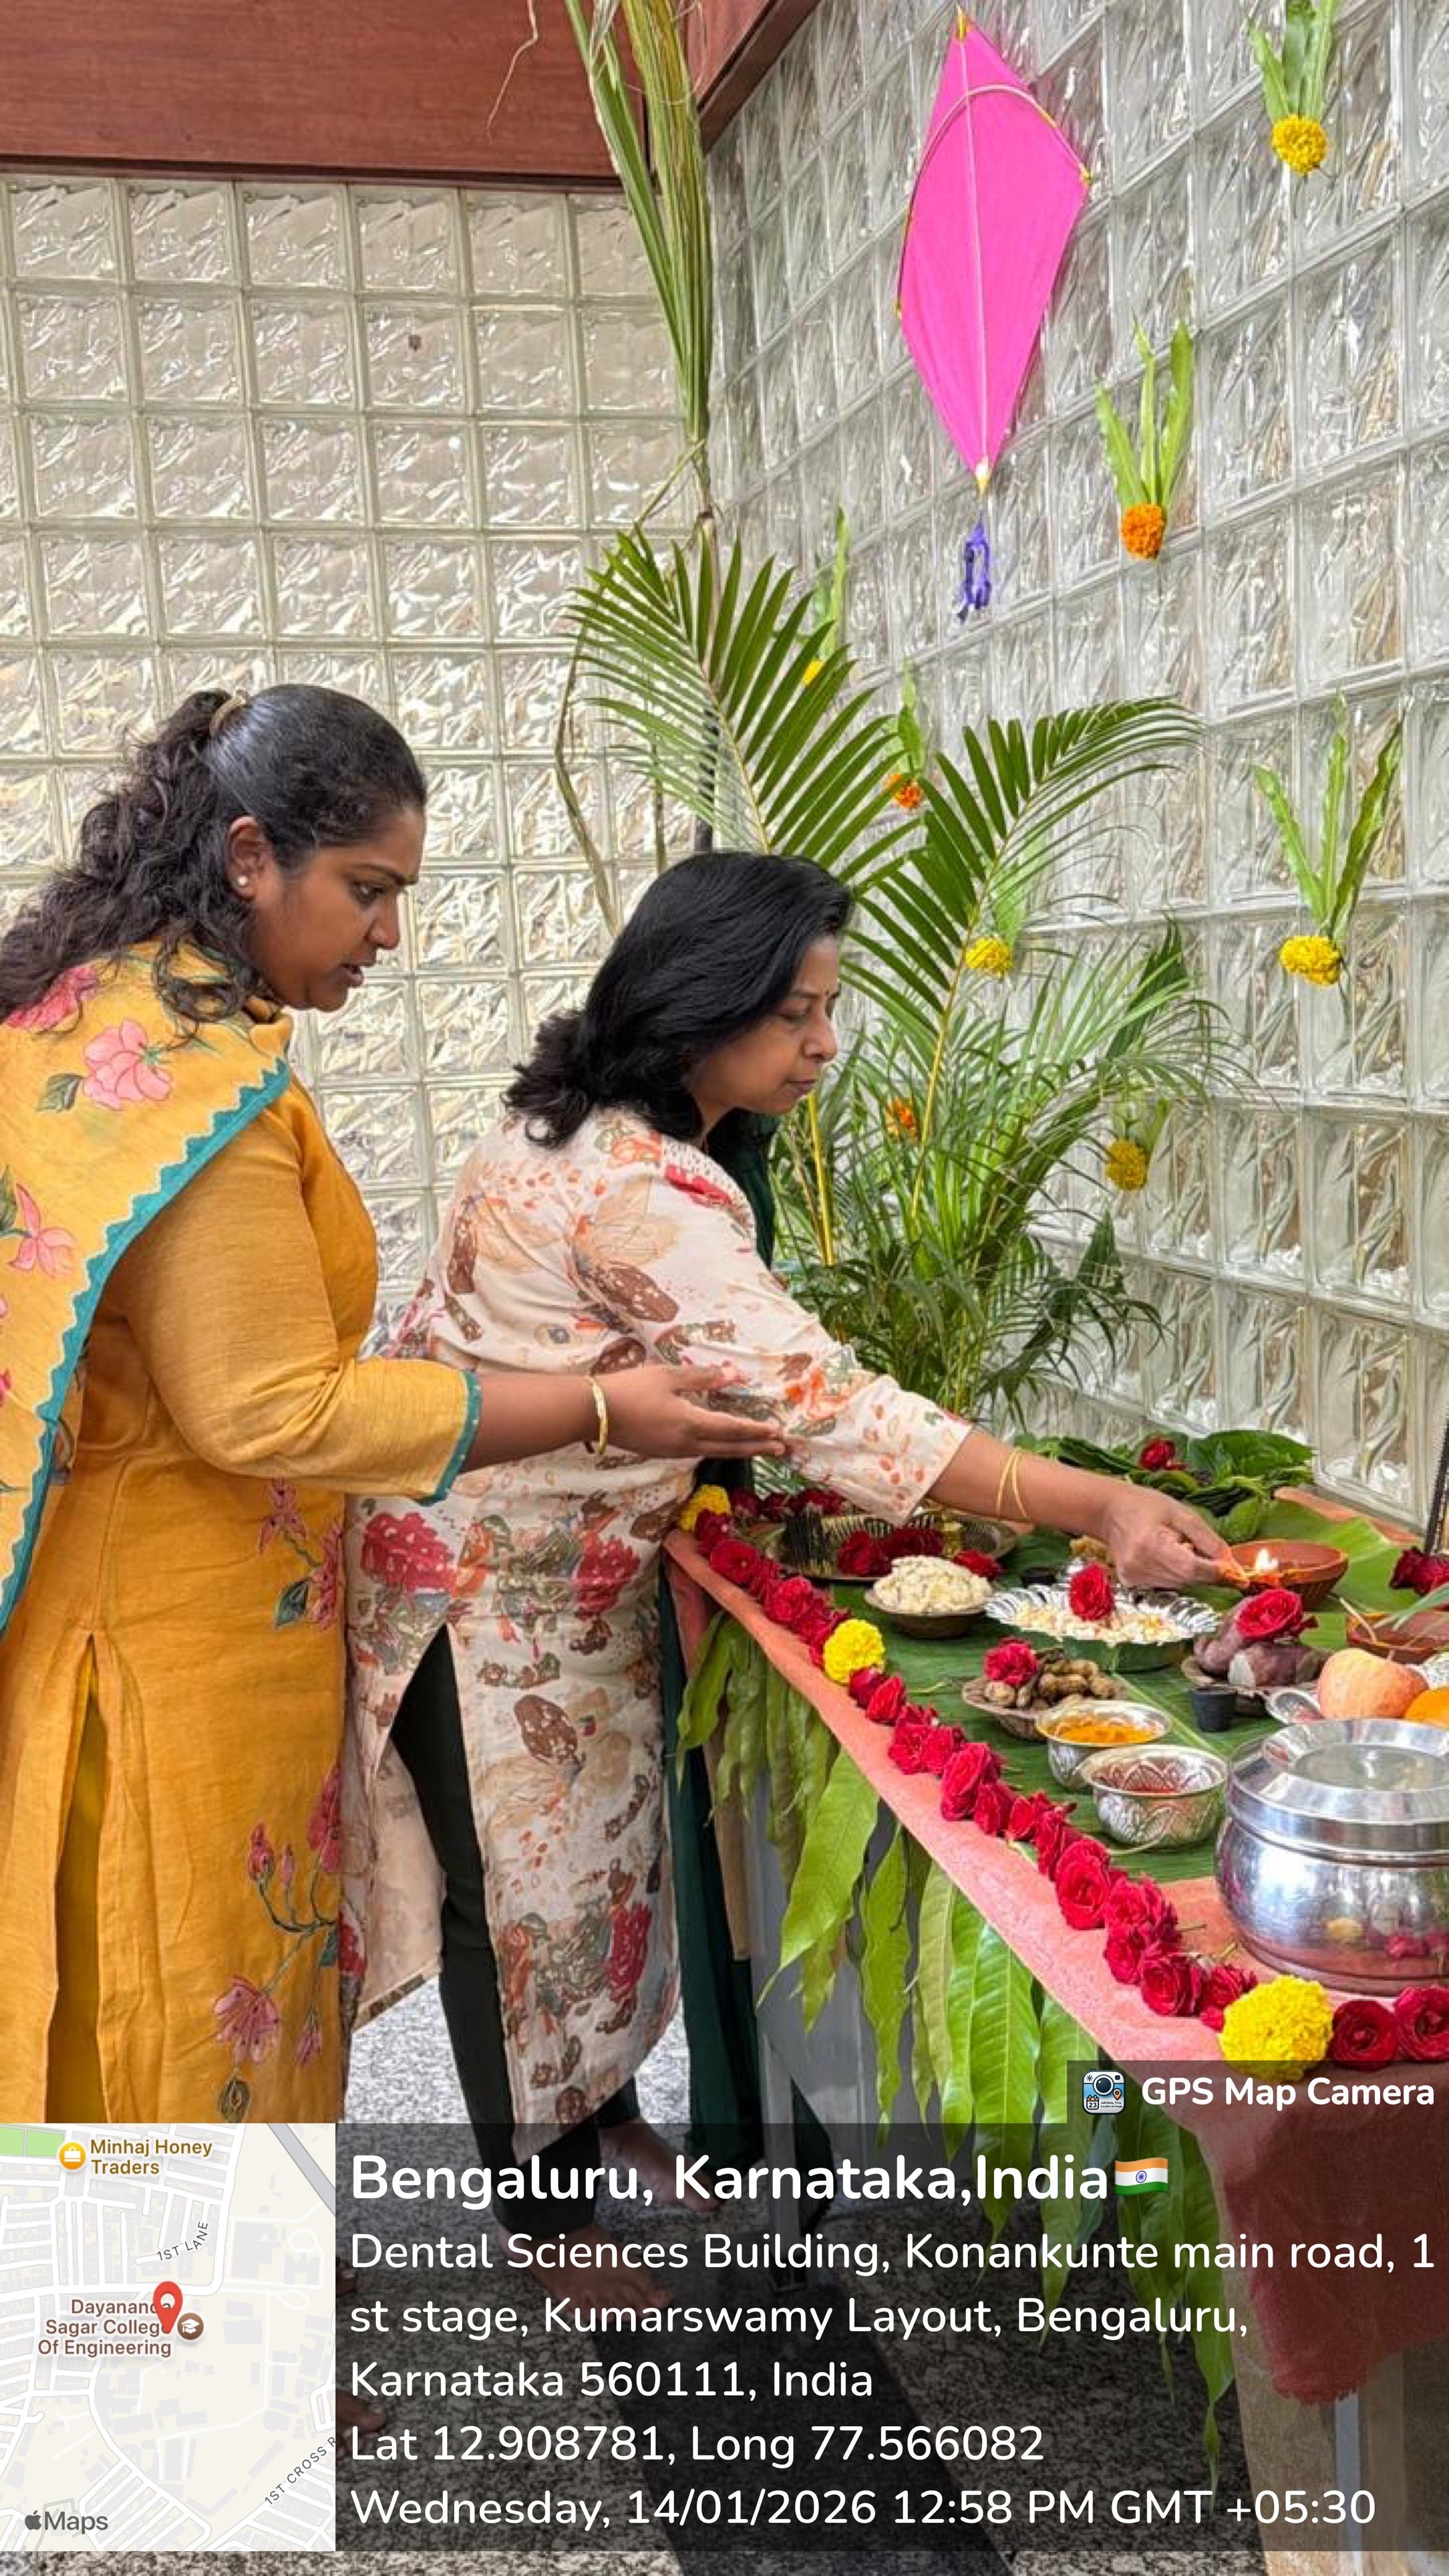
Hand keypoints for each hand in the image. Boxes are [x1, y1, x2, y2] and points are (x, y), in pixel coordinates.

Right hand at [605, 1364, 785, 1460]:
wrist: (593, 1412)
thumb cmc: (629, 1389)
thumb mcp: (667, 1375)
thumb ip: (701, 1378)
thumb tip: (732, 1376)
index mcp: (689, 1423)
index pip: (732, 1429)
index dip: (756, 1430)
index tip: (778, 1432)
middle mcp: (685, 1443)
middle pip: (729, 1447)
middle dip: (757, 1447)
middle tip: (781, 1448)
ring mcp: (673, 1451)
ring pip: (715, 1452)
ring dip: (739, 1450)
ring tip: (758, 1448)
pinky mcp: (662, 1452)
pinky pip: (698, 1452)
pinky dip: (718, 1449)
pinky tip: (722, 1445)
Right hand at [1099, 1483, 1223, 1590]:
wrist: (1109, 1511)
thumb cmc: (1146, 1506)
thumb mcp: (1182, 1514)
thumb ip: (1209, 1540)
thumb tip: (1232, 1566)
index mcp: (1150, 1544)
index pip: (1191, 1568)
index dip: (1216, 1571)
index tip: (1235, 1571)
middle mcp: (1139, 1566)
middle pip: (1188, 1579)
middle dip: (1206, 1571)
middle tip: (1208, 1553)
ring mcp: (1133, 1578)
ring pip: (1180, 1585)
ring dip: (1190, 1572)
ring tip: (1181, 1548)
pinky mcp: (1131, 1583)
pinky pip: (1167, 1585)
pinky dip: (1176, 1574)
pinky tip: (1167, 1557)